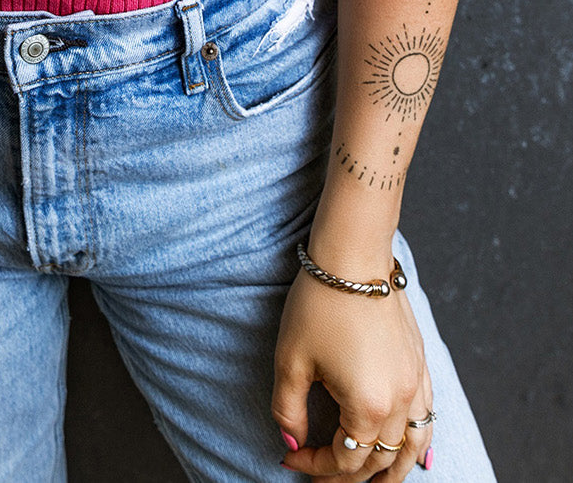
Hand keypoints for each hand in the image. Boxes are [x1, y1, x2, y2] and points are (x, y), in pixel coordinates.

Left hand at [272, 269, 433, 479]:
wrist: (353, 255)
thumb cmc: (319, 304)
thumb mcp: (291, 360)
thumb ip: (289, 410)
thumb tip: (292, 444)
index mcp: (368, 407)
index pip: (344, 461)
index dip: (315, 467)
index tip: (291, 460)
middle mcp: (400, 401)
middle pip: (380, 461)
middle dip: (349, 476)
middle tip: (323, 478)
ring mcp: (416, 382)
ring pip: (414, 447)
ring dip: (394, 470)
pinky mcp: (421, 363)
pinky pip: (427, 417)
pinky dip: (419, 441)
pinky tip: (411, 448)